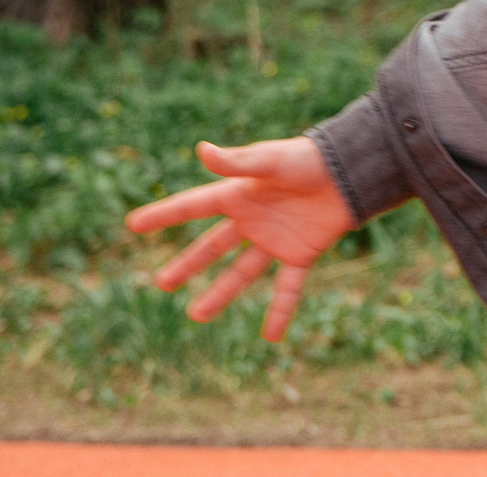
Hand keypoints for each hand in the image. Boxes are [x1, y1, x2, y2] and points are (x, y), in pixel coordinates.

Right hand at [124, 137, 355, 341]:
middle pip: (213, 246)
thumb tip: (201, 150)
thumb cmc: (311, 158)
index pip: (194, 207)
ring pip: (242, 272)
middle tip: (160, 283)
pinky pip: (287, 287)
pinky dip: (280, 311)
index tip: (133, 225)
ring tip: (195, 316)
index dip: (165, 215)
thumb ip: (238, 161)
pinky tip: (271, 336)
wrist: (353, 170)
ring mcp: (276, 239)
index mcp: (240, 195)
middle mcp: (253, 220)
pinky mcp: (302, 253)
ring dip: (220, 293)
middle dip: (188, 264)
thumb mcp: (272, 159)